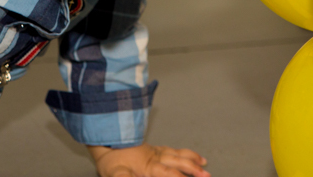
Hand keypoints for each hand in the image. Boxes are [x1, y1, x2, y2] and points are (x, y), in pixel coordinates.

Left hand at [89, 143, 209, 176]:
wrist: (105, 139)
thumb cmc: (110, 160)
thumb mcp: (116, 173)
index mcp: (149, 167)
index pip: (171, 175)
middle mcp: (156, 158)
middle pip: (179, 164)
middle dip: (194, 170)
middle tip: (207, 175)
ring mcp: (156, 152)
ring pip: (178, 155)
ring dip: (192, 160)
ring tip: (204, 165)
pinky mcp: (154, 148)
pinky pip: (174, 150)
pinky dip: (185, 153)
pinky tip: (191, 155)